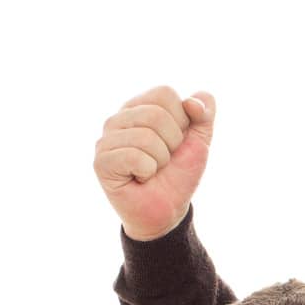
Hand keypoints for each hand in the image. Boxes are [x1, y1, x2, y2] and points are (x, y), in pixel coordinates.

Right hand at [93, 86, 215, 240]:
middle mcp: (118, 118)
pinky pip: (134, 157)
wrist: (167, 211)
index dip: (181, 120)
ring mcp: (106, 139)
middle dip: (172, 143)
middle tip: (164, 160)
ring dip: (160, 160)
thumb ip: (203, 116)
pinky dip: (147, 172)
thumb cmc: (177, 174)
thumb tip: (196, 99)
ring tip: (151, 170)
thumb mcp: (198, 142)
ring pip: (146, 137)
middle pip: (156, 114)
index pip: (165, 93)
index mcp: (139, 107)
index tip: (176, 142)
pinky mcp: (101, 161)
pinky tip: (139, 178)